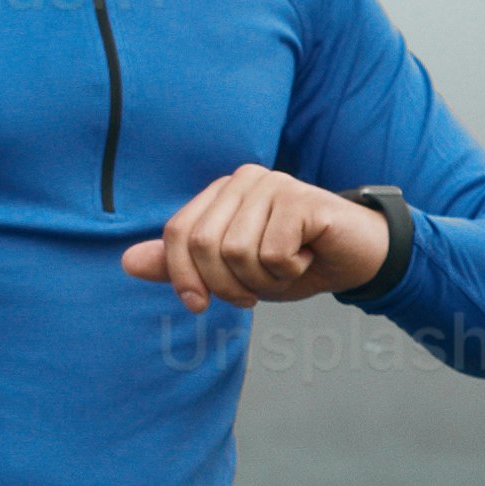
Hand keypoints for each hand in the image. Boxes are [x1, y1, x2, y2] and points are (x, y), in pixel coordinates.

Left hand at [116, 165, 390, 310]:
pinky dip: (288, 271)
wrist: (357, 259)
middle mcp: (244, 179)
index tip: (198, 306)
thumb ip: (183, 265)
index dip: (182, 275)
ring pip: (237, 252)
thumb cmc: (294, 262)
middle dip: (225, 284)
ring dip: (262, 280)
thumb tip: (126, 262)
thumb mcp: (232, 273)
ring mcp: (274, 185)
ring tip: (286, 270)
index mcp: (221, 192)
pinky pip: (272, 253)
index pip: (178, 232)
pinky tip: (307, 257)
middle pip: (204, 244)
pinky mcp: (302, 200)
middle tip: (253, 292)